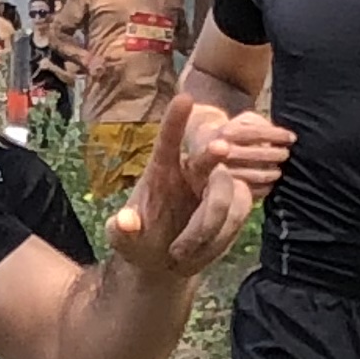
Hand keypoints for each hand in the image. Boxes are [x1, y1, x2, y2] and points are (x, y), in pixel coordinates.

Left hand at [112, 93, 274, 279]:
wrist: (162, 261)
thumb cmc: (137, 240)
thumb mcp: (122, 238)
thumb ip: (119, 231)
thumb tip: (123, 222)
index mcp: (161, 170)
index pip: (168, 141)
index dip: (176, 121)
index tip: (185, 97)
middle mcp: (190, 172)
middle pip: (208, 159)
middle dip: (213, 153)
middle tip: (221, 146)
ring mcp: (215, 186)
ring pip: (227, 192)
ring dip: (209, 226)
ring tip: (179, 255)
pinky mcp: (234, 205)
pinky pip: (240, 213)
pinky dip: (220, 238)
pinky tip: (200, 256)